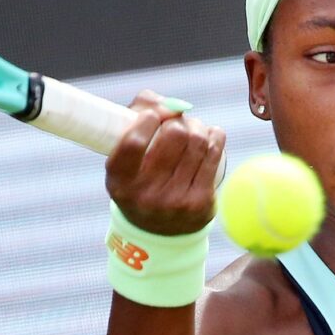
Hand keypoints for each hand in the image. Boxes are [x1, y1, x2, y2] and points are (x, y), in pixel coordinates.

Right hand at [106, 90, 225, 234]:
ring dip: (197, 126)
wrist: (159, 231)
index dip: (148, 119)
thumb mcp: (124, 157)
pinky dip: (215, 136)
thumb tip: (170, 103)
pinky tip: (209, 135)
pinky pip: (214, 154)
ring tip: (192, 128)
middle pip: (174, 135)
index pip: (133, 142)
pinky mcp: (201, 202)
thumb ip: (136, 115)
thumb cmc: (139, 179)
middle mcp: (146, 194)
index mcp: (120, 182)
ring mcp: (176, 201)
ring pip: (198, 141)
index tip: (154, 115)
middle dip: (178, 120)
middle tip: (177, 123)